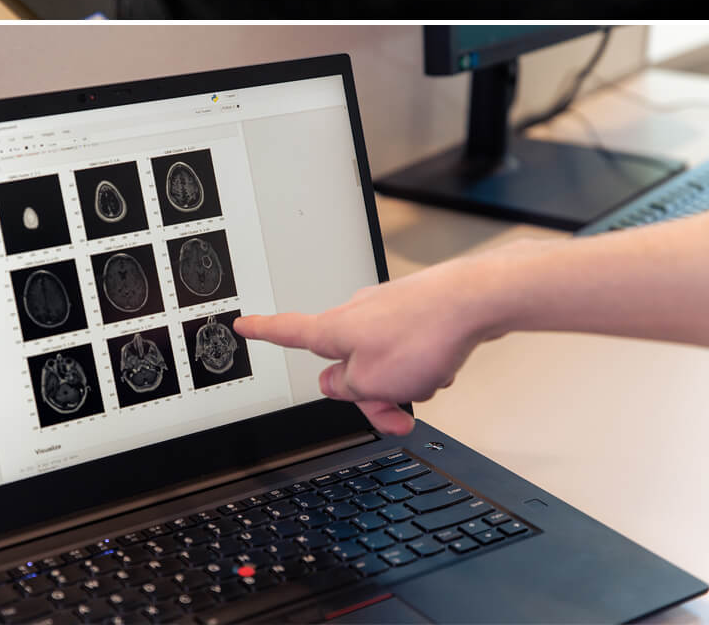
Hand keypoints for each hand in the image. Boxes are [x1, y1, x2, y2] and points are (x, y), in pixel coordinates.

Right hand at [234, 246, 523, 434]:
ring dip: (401, 382)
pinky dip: (421, 365)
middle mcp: (354, 315)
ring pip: (381, 361)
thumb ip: (347, 389)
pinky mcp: (414, 311)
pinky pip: (407, 350)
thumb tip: (336, 384)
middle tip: (396, 415)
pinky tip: (441, 366)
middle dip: (370, 394)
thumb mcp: (373, 383)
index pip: (286, 332)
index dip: (262, 332)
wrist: (473, 301)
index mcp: (333, 331)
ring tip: (427, 382)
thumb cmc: (423, 335)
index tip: (243, 325)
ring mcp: (385, 311)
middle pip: (346, 364)